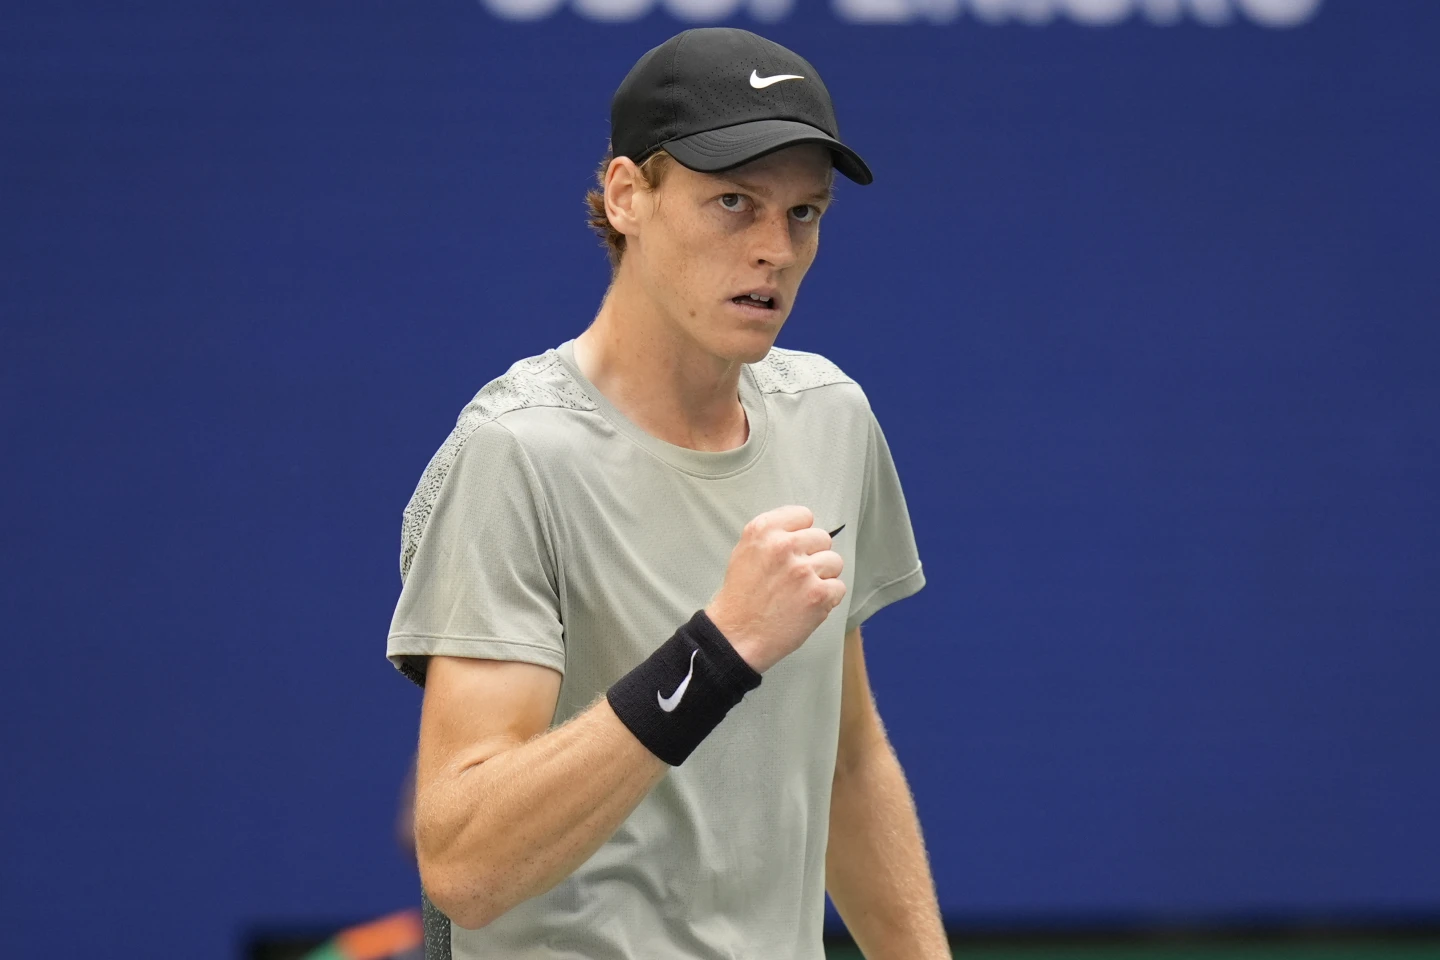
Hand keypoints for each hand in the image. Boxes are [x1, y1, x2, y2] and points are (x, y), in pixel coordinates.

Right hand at [705, 505, 845, 672]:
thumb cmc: (741, 597)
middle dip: (814, 556)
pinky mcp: (818, 595)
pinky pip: (839, 587)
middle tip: (797, 575)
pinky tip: (808, 606)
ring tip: (803, 592)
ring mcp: (803, 570)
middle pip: (823, 538)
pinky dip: (828, 599)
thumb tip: (803, 531)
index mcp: (763, 530)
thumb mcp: (745, 551)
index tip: (795, 549)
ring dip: (823, 577)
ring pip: (835, 562)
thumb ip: (773, 536)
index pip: (804, 516)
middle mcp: (784, 545)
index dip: (802, 534)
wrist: (737, 636)